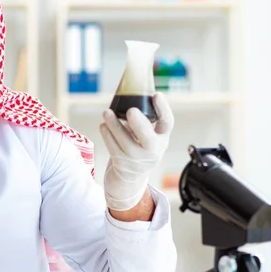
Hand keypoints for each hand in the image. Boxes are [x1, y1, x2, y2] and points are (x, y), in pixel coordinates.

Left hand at [100, 92, 173, 210]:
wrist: (130, 177)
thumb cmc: (138, 148)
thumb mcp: (147, 136)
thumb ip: (143, 120)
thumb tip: (128, 94)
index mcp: (161, 139)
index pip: (167, 123)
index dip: (163, 109)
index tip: (156, 95)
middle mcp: (152, 150)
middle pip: (148, 138)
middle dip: (139, 124)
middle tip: (131, 110)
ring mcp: (136, 159)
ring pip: (125, 142)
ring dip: (114, 125)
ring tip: (106, 112)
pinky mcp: (121, 163)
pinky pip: (112, 147)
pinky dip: (106, 135)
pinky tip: (103, 125)